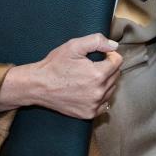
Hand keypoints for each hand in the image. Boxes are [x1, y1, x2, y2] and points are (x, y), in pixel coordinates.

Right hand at [0, 33, 122, 118]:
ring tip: (89, 77)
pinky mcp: (88, 114)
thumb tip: (114, 46)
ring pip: (111, 89)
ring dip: (105, 82)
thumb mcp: (74, 46)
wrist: (38, 86)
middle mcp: (99, 92)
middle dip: (108, 68)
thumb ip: (97, 41)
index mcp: (98, 74)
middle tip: (92, 65)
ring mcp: (94, 105)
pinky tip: (89, 90)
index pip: (118, 62)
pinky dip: (101, 96)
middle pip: (116, 75)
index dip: (109, 55)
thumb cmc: (55, 65)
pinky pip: (104, 103)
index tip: (100, 56)